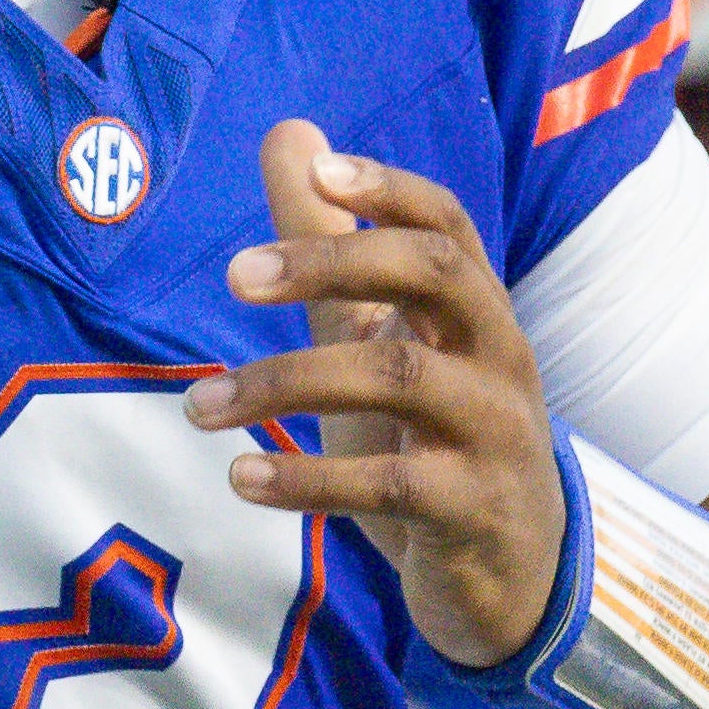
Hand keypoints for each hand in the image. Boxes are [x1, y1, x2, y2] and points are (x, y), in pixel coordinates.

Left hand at [185, 121, 565, 665]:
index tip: (318, 169)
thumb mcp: (381, 338)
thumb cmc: (432, 438)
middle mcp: (497, 354)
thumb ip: (334, 244)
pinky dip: (308, 479)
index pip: (446, 224)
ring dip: (284, 383)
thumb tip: (292, 134)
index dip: (389, 188)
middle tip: (235, 274)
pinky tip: (241, 478)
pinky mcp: (475, 507)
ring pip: (398, 376)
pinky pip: (389, 483)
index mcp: (473, 308)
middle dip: (334, 261)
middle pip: (434, 274)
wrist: (509, 574)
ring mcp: (495, 429)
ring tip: (199, 405)